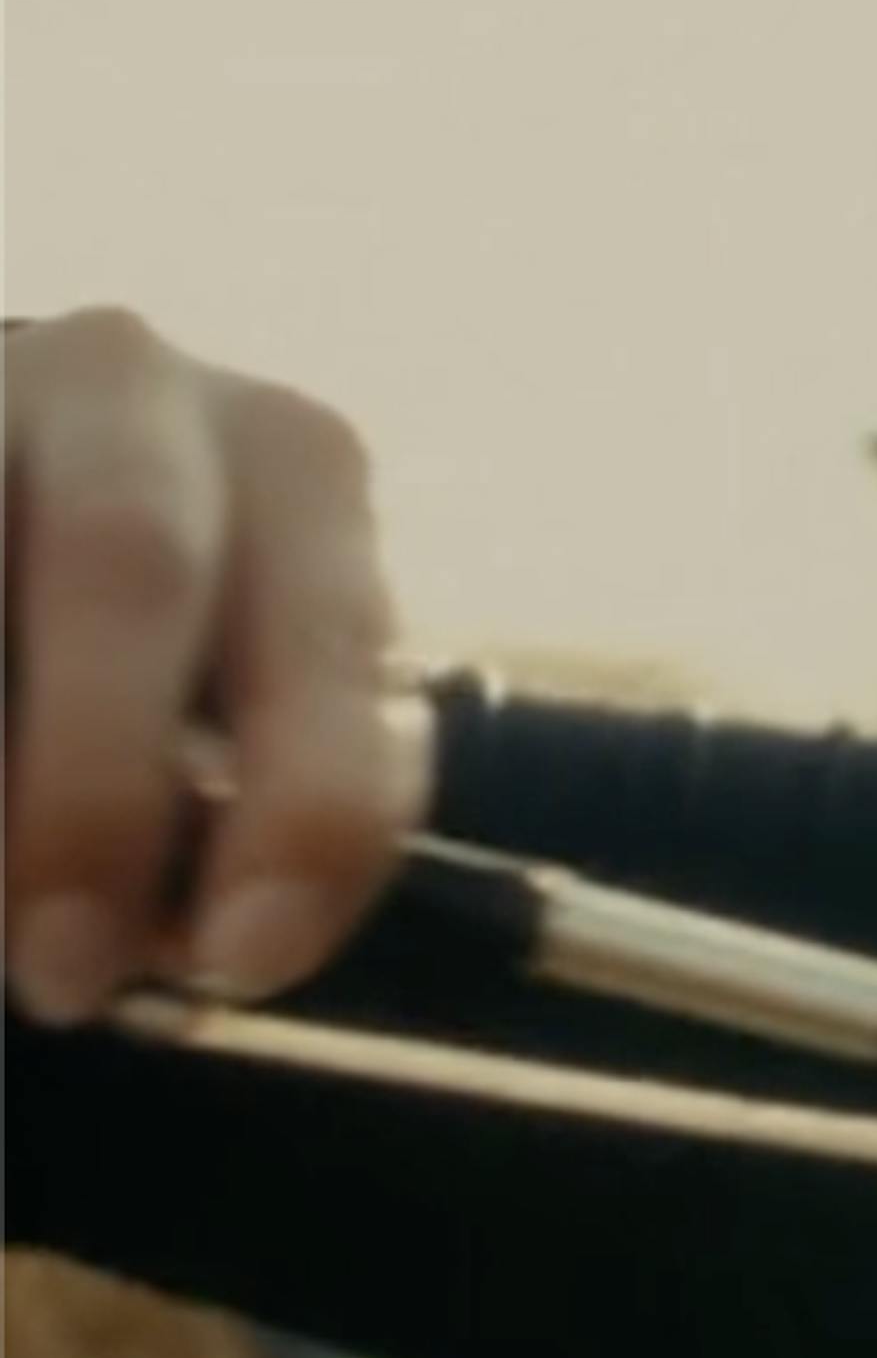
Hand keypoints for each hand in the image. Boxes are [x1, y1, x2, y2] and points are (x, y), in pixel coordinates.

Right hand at [4, 308, 428, 1023]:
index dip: (301, 808)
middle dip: (98, 794)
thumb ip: (275, 785)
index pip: (326, 638)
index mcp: (295, 463)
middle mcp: (138, 387)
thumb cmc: (152, 632)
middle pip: (128, 569)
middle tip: (68, 970)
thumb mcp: (250, 681)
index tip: (247, 959)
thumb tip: (214, 930)